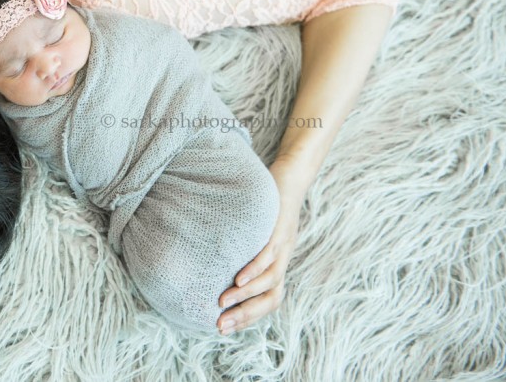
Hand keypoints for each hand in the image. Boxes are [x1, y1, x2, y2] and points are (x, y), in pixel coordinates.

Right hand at [216, 163, 303, 334]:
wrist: (293, 177)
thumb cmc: (268, 205)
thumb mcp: (256, 232)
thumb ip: (243, 249)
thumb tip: (213, 260)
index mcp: (278, 264)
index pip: (269, 302)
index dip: (249, 318)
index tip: (223, 328)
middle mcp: (284, 261)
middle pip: (271, 299)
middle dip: (245, 316)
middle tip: (220, 326)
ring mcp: (284, 247)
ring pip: (269, 282)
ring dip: (245, 297)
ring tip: (222, 304)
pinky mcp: (280, 230)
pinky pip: (268, 255)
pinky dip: (253, 270)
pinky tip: (238, 279)